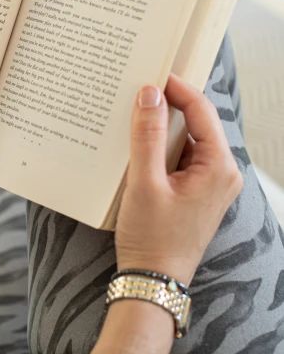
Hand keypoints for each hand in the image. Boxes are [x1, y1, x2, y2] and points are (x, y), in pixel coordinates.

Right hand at [115, 74, 242, 284]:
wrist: (152, 280)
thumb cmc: (151, 238)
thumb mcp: (145, 183)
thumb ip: (147, 135)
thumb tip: (149, 94)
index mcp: (218, 167)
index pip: (202, 111)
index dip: (177, 88)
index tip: (152, 73)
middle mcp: (221, 172)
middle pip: (196, 123)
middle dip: (167, 105)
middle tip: (138, 89)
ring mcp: (209, 183)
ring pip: (186, 140)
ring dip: (160, 128)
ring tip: (132, 115)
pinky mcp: (195, 191)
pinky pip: (180, 157)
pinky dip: (159, 148)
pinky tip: (136, 144)